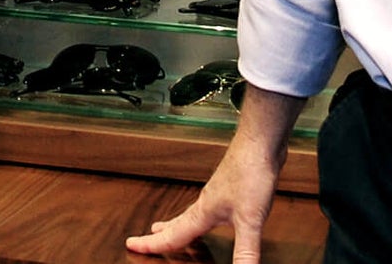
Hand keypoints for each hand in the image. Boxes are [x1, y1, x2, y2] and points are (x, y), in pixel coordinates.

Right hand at [126, 84, 303, 261]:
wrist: (260, 142)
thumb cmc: (251, 171)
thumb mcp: (249, 219)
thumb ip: (245, 250)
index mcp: (203, 212)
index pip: (173, 235)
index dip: (152, 244)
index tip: (131, 244)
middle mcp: (206, 203)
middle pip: (177, 223)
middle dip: (161, 234)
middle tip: (147, 238)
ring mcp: (218, 194)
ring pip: (191, 214)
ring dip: (179, 224)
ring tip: (169, 227)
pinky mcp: (231, 188)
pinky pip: (208, 207)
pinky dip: (201, 216)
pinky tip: (214, 214)